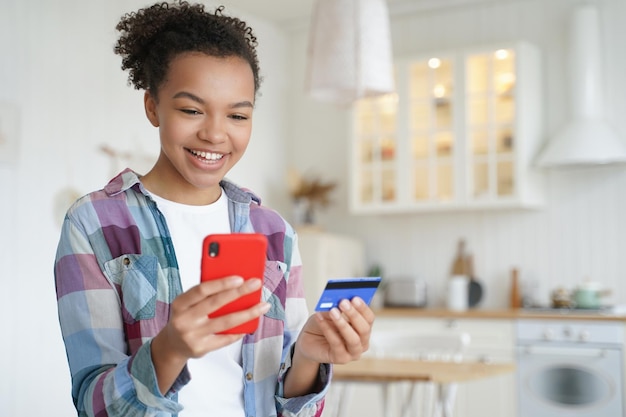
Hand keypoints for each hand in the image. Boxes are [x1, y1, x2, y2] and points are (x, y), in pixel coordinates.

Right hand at [151, 276, 269, 392]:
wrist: (172, 344)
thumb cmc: (185, 317)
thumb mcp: (187, 303)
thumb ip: (205, 294)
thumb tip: (234, 282)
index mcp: (180, 303)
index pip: (201, 290)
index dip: (221, 283)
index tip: (239, 278)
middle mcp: (184, 320)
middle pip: (216, 303)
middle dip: (239, 292)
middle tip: (255, 284)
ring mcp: (193, 336)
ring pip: (226, 322)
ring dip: (248, 313)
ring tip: (263, 305)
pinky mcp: (201, 348)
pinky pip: (226, 338)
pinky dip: (240, 330)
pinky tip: (251, 323)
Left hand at [296, 297, 374, 364]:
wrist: (308, 340)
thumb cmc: (323, 324)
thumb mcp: (329, 312)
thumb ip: (337, 307)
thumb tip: (340, 299)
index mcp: (363, 328)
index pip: (369, 318)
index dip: (363, 308)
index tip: (355, 297)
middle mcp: (362, 342)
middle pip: (364, 329)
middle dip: (354, 315)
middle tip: (343, 303)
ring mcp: (353, 352)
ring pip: (353, 339)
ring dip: (343, 324)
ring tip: (332, 311)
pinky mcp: (341, 359)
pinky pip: (337, 344)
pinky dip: (328, 329)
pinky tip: (320, 318)